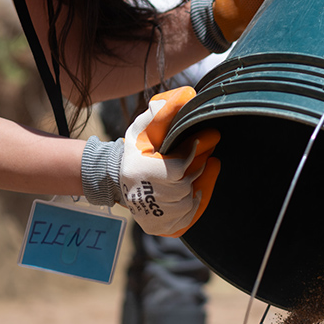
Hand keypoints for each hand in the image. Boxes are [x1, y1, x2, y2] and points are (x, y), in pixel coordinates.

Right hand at [80, 87, 219, 236]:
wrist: (119, 179)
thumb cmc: (137, 150)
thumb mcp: (145, 127)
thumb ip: (163, 112)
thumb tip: (187, 96)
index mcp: (138, 172)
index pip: (177, 169)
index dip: (193, 153)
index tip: (204, 140)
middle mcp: (141, 197)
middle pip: (184, 187)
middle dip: (195, 171)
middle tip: (204, 157)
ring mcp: (150, 216)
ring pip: (187, 203)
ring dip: (196, 187)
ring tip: (196, 173)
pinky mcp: (158, 227)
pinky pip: (187, 218)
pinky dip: (194, 204)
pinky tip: (194, 191)